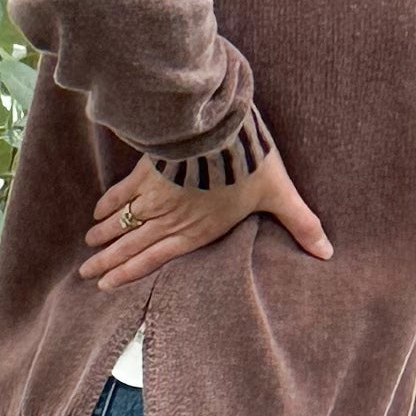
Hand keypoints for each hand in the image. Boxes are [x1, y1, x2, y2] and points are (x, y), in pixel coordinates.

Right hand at [76, 146, 331, 290]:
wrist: (220, 130)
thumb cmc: (250, 164)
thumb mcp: (280, 194)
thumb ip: (301, 224)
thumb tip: (328, 252)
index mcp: (197, 230)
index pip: (157, 258)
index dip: (130, 273)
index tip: (107, 285)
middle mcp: (170, 218)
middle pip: (131, 245)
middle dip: (107, 262)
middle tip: (86, 274)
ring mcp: (155, 195)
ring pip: (122, 222)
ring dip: (104, 236)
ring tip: (88, 250)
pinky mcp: (147, 172)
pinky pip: (122, 193)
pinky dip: (108, 205)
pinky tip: (97, 213)